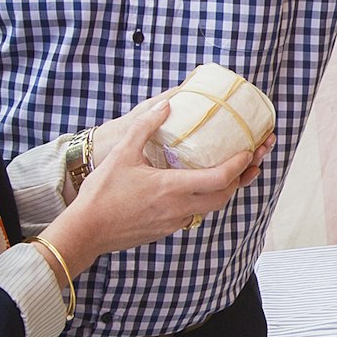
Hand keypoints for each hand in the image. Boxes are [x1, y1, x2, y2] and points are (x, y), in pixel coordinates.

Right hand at [53, 91, 258, 268]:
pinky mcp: (165, 230)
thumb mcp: (122, 153)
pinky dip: (202, 201)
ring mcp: (173, 222)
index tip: (249, 152)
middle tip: (250, 163)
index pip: (219, 179)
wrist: (86, 230)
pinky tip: (197, 189)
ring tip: (231, 174)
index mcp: (172, 188)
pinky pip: (192, 215)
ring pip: (209, 208)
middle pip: (223, 197)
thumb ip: (145, 126)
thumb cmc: (102, 193)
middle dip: (240, 180)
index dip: (239, 165)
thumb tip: (165, 105)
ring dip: (223, 192)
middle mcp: (178, 208)